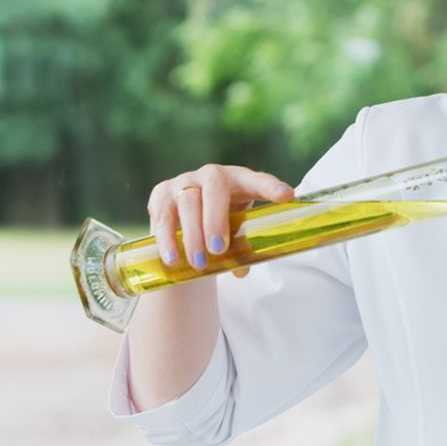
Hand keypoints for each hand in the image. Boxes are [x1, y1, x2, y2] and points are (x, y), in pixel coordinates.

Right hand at [146, 164, 294, 275]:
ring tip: (199, 264)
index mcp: (239, 180)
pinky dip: (167, 239)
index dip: (271, 186)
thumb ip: (242, 247)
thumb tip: (242, 270)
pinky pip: (163, 216)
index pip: (257, 180)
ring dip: (193, 235)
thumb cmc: (221, 225)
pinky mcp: (160, 194)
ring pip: (188, 202)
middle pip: (214, 187)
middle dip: (216, 219)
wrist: (184, 222)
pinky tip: (172, 259)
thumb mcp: (235, 230)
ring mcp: (184, 182)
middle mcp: (211, 175)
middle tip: (219, 248)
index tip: (286, 196)